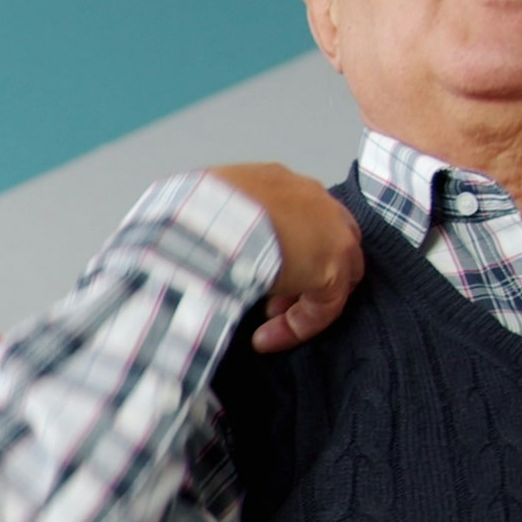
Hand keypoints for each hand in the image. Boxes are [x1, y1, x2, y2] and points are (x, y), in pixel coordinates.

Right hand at [210, 164, 363, 352]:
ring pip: (333, 275)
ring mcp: (332, 233)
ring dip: (299, 302)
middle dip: (302, 271)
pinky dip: (297, 326)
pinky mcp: (333, 269)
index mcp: (280, 181)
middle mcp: (314, 201)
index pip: (294, 214)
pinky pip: (324, 306)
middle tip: (270, 298)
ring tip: (266, 325)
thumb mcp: (201, 206)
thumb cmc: (198, 211)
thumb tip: (188, 240)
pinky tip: (265, 340)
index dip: (280, 245)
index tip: (253, 268)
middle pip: (328, 240)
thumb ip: (210, 220)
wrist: (212, 220)